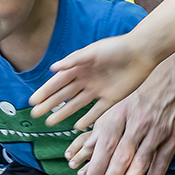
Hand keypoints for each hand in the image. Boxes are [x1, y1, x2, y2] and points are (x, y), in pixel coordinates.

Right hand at [29, 35, 156, 127]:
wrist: (141, 52)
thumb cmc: (115, 48)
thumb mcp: (92, 52)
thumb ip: (73, 60)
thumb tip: (53, 69)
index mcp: (79, 68)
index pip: (58, 83)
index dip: (45, 92)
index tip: (33, 101)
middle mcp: (86, 80)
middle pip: (64, 95)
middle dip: (49, 105)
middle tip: (36, 115)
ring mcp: (98, 90)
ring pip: (77, 105)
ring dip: (63, 113)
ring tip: (50, 123)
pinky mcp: (112, 98)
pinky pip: (97, 111)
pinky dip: (87, 119)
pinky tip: (77, 126)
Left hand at [66, 70, 174, 174]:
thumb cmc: (146, 88)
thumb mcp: (121, 102)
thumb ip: (106, 125)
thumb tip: (88, 147)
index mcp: (121, 113)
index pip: (106, 143)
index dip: (97, 165)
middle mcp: (138, 122)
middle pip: (122, 157)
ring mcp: (158, 130)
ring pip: (141, 163)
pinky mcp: (174, 136)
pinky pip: (162, 162)